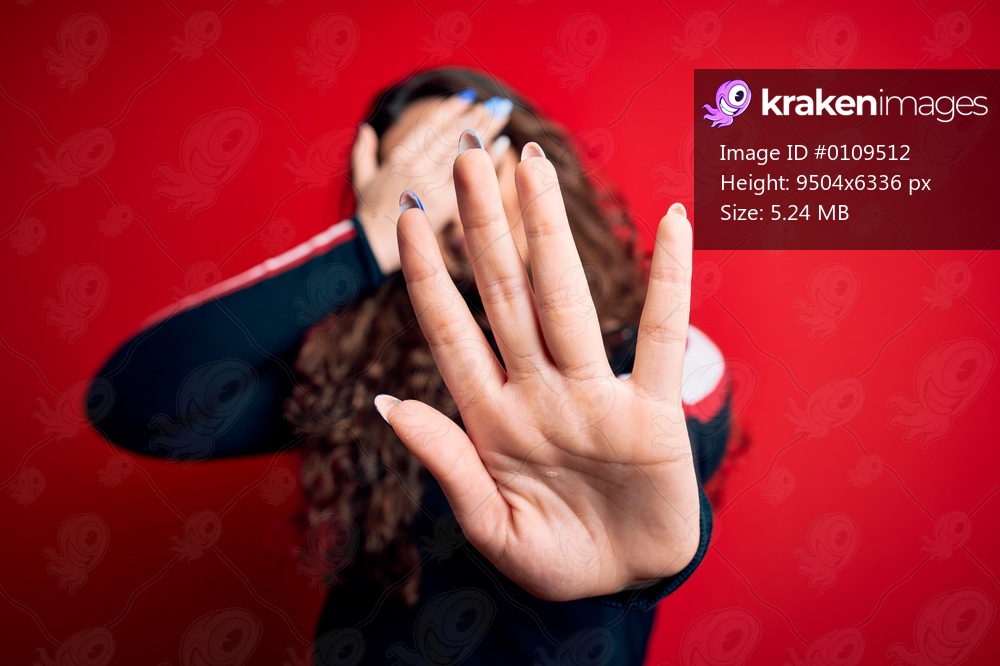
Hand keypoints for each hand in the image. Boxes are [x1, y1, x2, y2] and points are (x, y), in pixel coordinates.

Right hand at [352, 94, 511, 273]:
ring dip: (485, 128)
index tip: (467, 98)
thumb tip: (364, 129)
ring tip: (503, 113)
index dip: (448, 110)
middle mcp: (416, 165)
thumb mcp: (362, 180)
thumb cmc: (365, 218)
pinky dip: (487, 158)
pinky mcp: (444, 203)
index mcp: (398, 157)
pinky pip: (469, 175)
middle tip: (497, 103)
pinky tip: (503, 143)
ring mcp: (430, 182)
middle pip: (450, 135)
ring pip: (461, 149)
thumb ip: (364, 153)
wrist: (368, 248)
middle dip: (474, 117)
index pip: (428, 127)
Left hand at [376, 136, 700, 600]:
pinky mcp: (655, 415)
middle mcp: (541, 393)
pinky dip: (672, 282)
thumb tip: (385, 403)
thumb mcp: (490, 527)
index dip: (429, 276)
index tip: (408, 216)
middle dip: (484, 226)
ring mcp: (597, 398)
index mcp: (494, 419)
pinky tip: (673, 223)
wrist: (621, 587)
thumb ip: (448, 464)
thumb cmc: (551, 559)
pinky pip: (667, 340)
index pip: (453, 332)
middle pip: (507, 295)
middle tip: (468, 155)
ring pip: (570, 301)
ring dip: (549, 233)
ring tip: (533, 164)